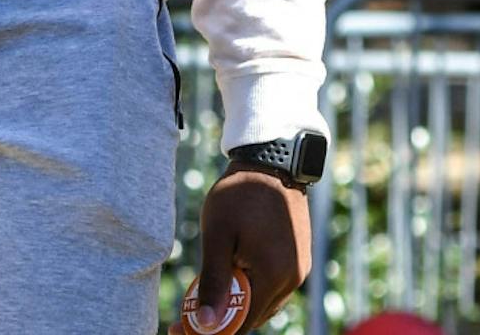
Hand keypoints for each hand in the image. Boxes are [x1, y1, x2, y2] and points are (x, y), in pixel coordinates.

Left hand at [194, 168, 309, 331]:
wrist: (273, 162)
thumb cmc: (241, 195)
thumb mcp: (218, 236)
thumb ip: (213, 282)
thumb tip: (206, 324)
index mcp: (273, 275)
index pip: (241, 324)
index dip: (211, 330)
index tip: (180, 325)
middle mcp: (292, 278)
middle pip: (252, 317)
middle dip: (222, 317)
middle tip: (190, 307)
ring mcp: (298, 269)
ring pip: (262, 304)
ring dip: (237, 301)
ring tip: (211, 281)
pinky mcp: (299, 259)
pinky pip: (272, 288)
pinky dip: (251, 287)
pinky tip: (233, 269)